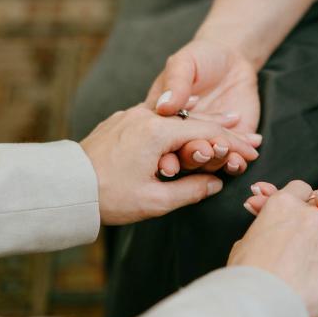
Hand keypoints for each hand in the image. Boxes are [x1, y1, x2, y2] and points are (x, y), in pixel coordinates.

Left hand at [80, 105, 258, 224]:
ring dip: (203, 122)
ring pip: (177, 118)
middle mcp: (145, 115)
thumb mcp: (155, 201)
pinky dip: (179, 122)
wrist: (64, 187)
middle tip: (251, 135)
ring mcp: (130, 116)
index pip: (207, 134)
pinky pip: (158, 118)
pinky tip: (190, 119)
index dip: (234, 144)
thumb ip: (191, 190)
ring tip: (229, 121)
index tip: (253, 153)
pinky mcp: (120, 122)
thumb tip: (216, 183)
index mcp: (157, 131)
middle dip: (226, 129)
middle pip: (196, 120)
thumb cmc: (109, 197)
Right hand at [146, 38, 260, 175]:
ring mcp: (207, 144)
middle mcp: (182, 138)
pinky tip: (246, 155)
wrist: (232, 61)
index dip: (163, 155)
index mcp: (162, 122)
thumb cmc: (201, 58)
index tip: (167, 165)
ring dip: (219, 161)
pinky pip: (233, 160)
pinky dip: (239, 161)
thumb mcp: (184, 64)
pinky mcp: (231, 146)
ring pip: (210, 163)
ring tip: (230, 154)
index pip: (161, 142)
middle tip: (204, 152)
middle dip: (194, 158)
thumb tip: (163, 106)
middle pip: (185, 156)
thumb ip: (175, 84)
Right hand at [228, 181, 317, 316]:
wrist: (264, 303)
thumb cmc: (248, 278)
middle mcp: (311, 214)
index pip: (301, 189)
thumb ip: (261, 230)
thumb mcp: (244, 244)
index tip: (301, 214)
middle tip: (314, 234)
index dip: (302, 201)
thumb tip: (264, 230)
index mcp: (282, 205)